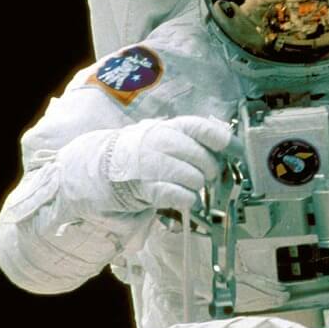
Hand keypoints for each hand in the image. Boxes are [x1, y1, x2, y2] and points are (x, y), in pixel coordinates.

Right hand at [58, 115, 232, 214]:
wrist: (99, 169)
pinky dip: (187, 200)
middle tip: (204, 175)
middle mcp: (160, 143)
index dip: (220, 138)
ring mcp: (152, 165)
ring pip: (195, 179)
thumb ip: (188, 140)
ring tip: (186, 187)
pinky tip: (181, 198)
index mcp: (167, 128)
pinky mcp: (147, 189)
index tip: (229, 148)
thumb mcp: (161, 139)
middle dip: (209, 171)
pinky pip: (182, 196)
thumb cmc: (139, 155)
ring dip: (196, 187)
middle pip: (203, 158)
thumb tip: (225, 145)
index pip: (199, 127)